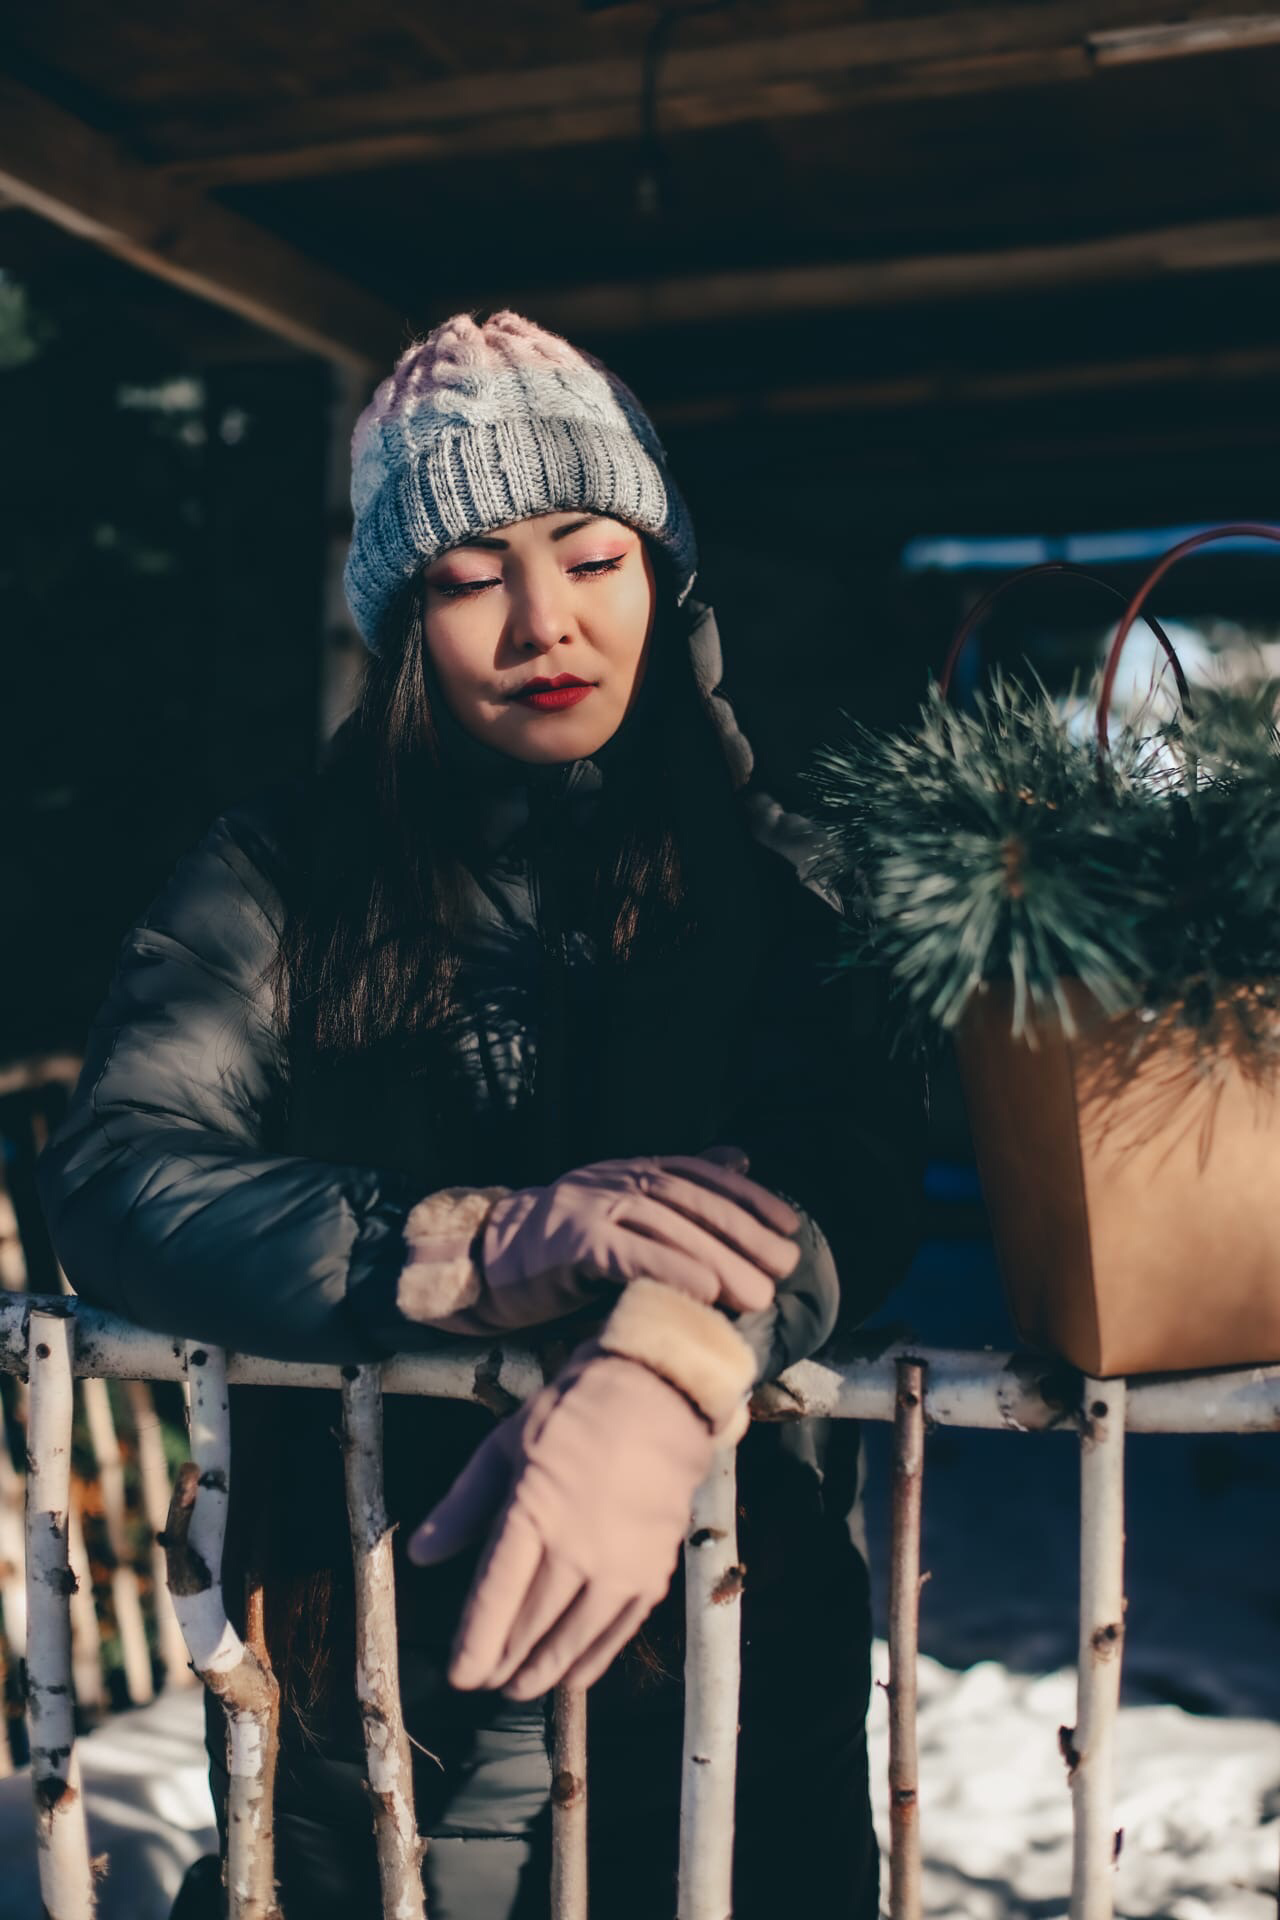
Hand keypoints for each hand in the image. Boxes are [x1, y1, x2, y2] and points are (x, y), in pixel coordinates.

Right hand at [396, 1146, 800, 1334]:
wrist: (483, 1260)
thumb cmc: (559, 1246)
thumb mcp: (622, 1209)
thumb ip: (676, 1188)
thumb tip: (740, 1155)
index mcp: (630, 1171)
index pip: (701, 1176)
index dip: (749, 1198)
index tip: (789, 1227)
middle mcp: (614, 1180)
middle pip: (692, 1203)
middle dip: (744, 1235)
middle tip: (785, 1267)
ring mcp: (591, 1207)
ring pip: (667, 1229)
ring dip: (719, 1261)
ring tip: (757, 1293)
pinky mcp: (571, 1243)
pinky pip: (629, 1255)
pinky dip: (671, 1270)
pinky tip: (704, 1292)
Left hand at [406, 1280, 754, 1697]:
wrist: (657, 1399)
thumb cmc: (571, 1415)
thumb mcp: (503, 1447)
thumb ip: (462, 1506)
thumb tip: (420, 1556)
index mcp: (531, 1516)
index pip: (494, 1600)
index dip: (474, 1645)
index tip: (459, 1676)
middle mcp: (576, 1551)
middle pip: (530, 1626)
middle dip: (502, 1661)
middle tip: (484, 1681)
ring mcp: (618, 1567)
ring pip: (572, 1639)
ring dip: (542, 1670)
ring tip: (518, 1688)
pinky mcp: (652, 1573)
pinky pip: (616, 1633)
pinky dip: (591, 1661)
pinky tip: (573, 1676)